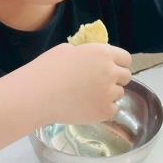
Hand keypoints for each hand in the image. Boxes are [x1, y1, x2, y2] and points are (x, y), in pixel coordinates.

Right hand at [15, 43, 132, 125]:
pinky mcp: (104, 111)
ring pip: (120, 93)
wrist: (37, 95)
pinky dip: (104, 109)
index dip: (118, 63)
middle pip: (126, 76)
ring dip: (109, 94)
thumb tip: (93, 58)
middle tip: (100, 84)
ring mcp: (109, 93)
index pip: (126, 58)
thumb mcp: (68, 50)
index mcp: (103, 53)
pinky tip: (89, 107)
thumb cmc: (47, 69)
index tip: (111, 68)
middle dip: (116, 79)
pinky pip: (113, 109)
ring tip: (89, 96)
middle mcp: (111, 72)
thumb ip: (87, 53)